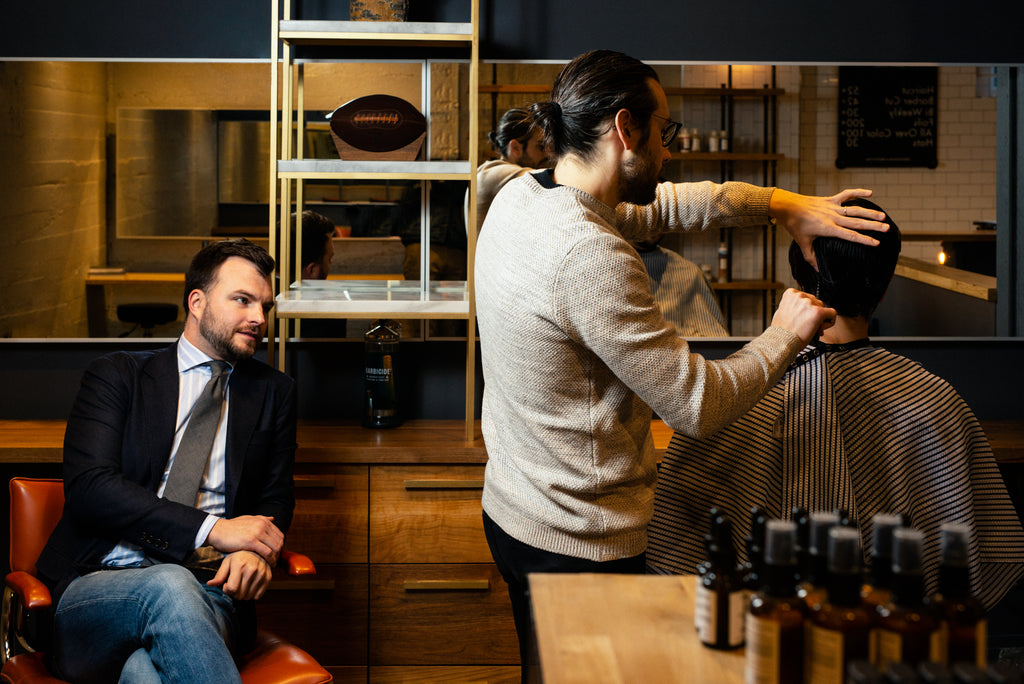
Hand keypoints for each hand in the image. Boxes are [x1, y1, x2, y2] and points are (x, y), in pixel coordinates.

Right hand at [205, 515, 283, 565]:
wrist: (217, 531)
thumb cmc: (231, 527)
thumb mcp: (248, 519)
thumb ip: (261, 519)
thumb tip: (273, 519)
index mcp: (263, 520)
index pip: (280, 535)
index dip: (280, 545)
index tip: (277, 553)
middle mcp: (262, 525)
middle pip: (279, 542)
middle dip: (279, 553)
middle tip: (276, 560)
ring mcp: (257, 532)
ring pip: (275, 548)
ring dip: (276, 558)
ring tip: (272, 564)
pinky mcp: (251, 541)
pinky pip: (267, 553)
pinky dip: (270, 560)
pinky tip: (268, 565)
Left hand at [206, 550, 272, 599]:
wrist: (258, 549)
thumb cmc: (239, 556)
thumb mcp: (227, 562)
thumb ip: (219, 575)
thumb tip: (209, 584)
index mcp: (239, 565)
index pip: (232, 589)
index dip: (226, 589)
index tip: (226, 583)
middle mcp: (251, 570)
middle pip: (239, 595)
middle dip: (234, 593)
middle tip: (234, 585)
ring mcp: (261, 574)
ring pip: (248, 597)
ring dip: (243, 594)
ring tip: (242, 585)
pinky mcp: (268, 578)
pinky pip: (258, 596)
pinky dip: (252, 594)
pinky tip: (250, 586)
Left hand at [768, 188, 888, 268]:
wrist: (788, 206)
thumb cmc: (795, 226)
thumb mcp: (802, 243)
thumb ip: (811, 257)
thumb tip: (819, 271)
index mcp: (828, 229)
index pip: (850, 236)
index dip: (864, 239)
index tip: (876, 243)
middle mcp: (833, 217)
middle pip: (857, 222)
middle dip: (873, 226)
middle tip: (886, 229)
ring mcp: (832, 207)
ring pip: (855, 209)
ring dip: (870, 213)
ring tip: (883, 217)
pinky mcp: (830, 199)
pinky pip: (847, 194)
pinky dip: (858, 192)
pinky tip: (870, 193)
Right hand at [771, 288, 835, 344]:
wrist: (781, 341)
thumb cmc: (781, 331)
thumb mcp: (782, 311)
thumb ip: (793, 306)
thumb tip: (805, 309)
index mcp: (790, 293)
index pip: (806, 297)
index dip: (806, 309)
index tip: (802, 318)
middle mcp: (800, 295)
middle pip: (816, 302)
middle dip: (813, 314)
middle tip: (807, 326)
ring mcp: (809, 303)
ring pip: (824, 308)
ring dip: (820, 319)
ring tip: (811, 328)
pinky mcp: (818, 312)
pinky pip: (832, 314)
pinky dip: (830, 322)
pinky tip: (820, 329)